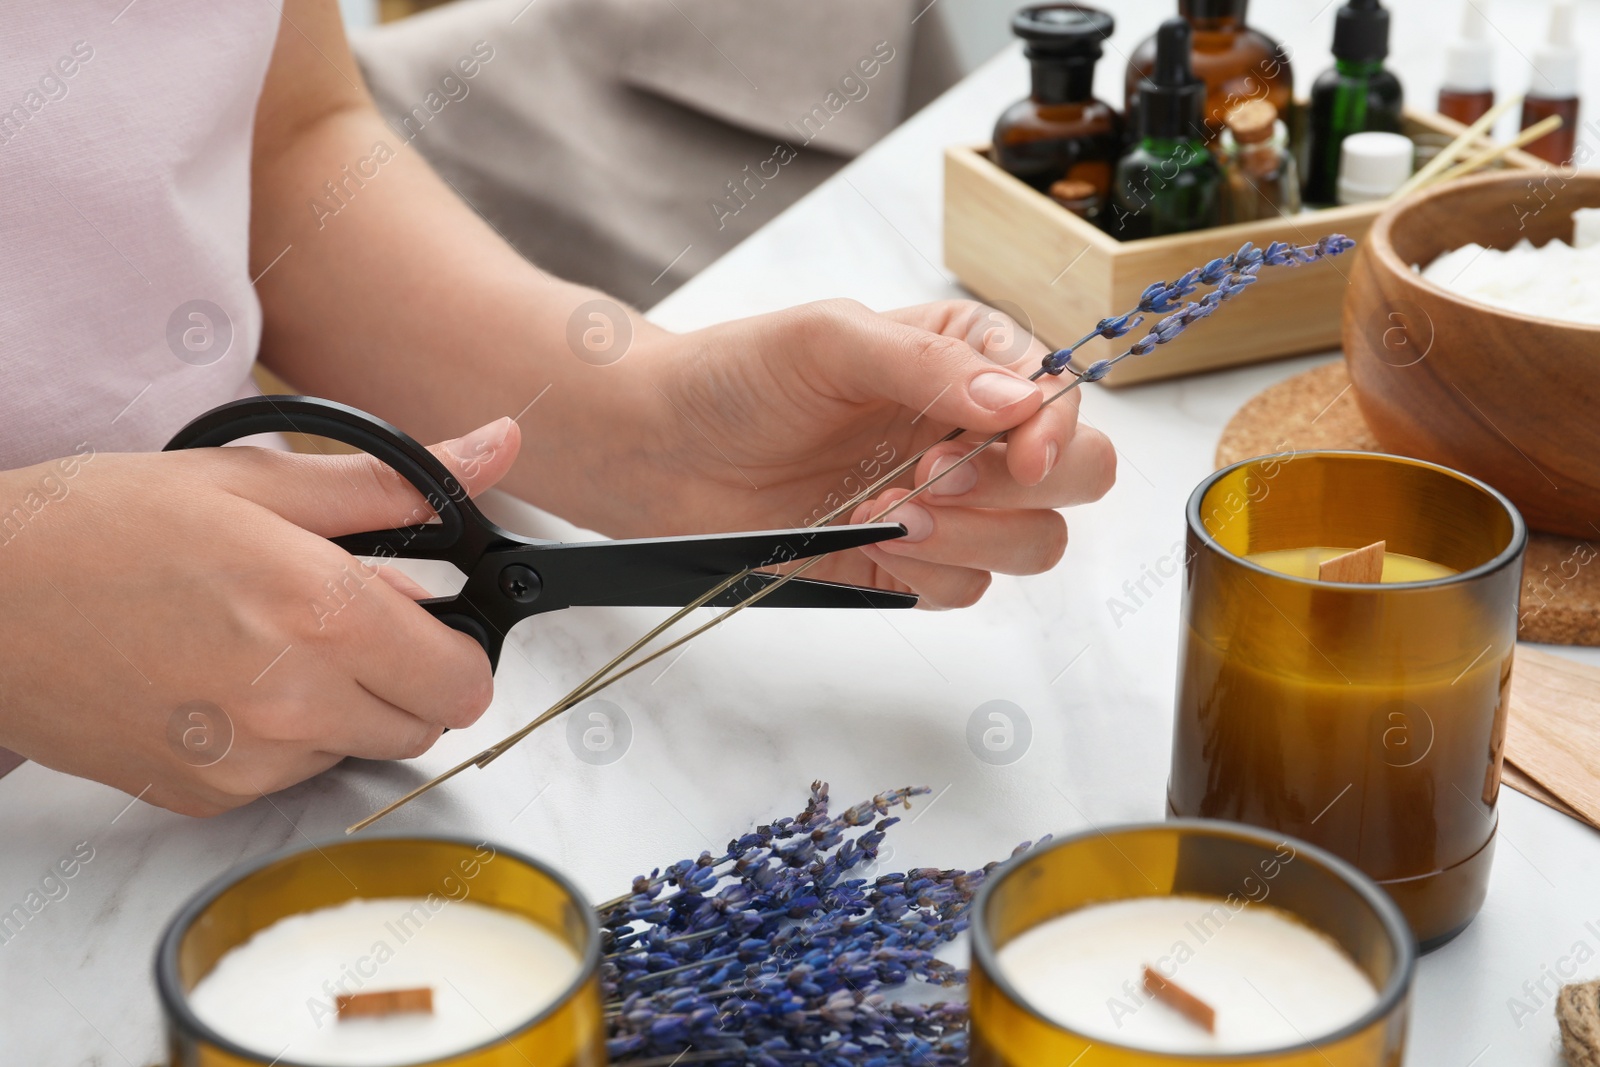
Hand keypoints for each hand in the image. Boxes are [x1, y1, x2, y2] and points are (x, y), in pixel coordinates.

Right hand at [0, 418, 520, 814]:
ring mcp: (250, 762)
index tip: (428, 619)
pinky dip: (282, 738)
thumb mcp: (257, 482)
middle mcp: (296, 703)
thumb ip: (393, 484)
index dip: (458, 646)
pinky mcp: (207, 796)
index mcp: (324, 615)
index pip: (465, 682)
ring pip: (359, 749)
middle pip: (424, 723)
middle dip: (406, 675)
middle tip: (340, 621)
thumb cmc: (100, 529)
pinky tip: (224, 681)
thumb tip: (494, 450)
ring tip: (265, 641)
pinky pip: (292, 777)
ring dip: (343, 705)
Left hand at [620, 299, 1116, 607]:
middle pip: (1077, 476)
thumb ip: (930, 363)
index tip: (1021, 453)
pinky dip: (926, 572)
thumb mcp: (831, 339)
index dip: (1057, 429)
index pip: (1060, 394)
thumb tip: (1019, 401)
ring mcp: (946, 503)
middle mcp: (969, 433)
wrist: (661, 450)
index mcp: (965, 360)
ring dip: (968, 536)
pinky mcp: (910, 563)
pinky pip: (966, 588)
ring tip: (886, 512)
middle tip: (935, 479)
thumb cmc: (737, 377)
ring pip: (1032, 543)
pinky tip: (866, 539)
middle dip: (1017, 489)